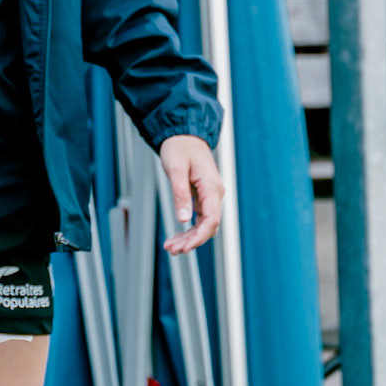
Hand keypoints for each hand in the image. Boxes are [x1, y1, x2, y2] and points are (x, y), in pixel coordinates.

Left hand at [160, 134, 224, 254]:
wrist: (183, 135)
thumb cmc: (179, 148)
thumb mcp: (176, 169)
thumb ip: (180, 194)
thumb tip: (184, 219)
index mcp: (212, 188)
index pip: (212, 220)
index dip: (199, 237)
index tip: (185, 248)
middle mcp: (215, 194)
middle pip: (208, 227)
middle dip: (191, 241)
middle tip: (171, 250)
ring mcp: (210, 197)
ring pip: (203, 225)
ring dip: (188, 238)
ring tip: (170, 247)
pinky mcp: (203, 197)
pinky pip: (199, 219)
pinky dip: (188, 230)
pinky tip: (175, 237)